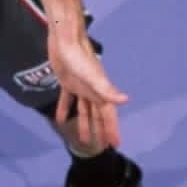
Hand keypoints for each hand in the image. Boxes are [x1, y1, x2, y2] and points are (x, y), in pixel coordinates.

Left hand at [47, 27, 128, 150]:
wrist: (65, 39)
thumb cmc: (78, 57)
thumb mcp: (92, 75)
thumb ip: (106, 89)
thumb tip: (126, 100)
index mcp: (100, 91)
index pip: (108, 115)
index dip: (112, 129)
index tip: (115, 144)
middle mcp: (92, 91)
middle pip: (98, 115)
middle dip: (101, 130)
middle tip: (103, 146)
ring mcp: (80, 86)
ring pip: (85, 110)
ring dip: (85, 124)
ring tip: (84, 140)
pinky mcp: (67, 82)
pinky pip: (67, 100)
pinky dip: (64, 110)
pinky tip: (61, 121)